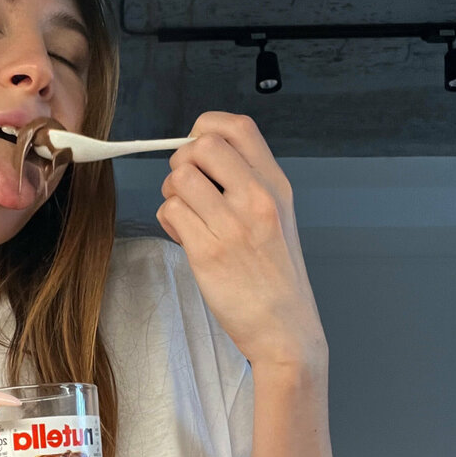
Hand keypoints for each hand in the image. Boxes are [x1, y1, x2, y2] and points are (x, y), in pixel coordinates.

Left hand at [156, 111, 326, 366]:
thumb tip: (200, 156)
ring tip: (188, 216)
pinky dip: (169, 221)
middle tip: (189, 189)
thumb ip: (246, 183)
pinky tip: (186, 236)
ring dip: (172, 195)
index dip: (206, 127)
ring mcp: (232, 225)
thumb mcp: (277, 216)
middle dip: (183, 162)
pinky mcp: (208, 252)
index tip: (198, 149)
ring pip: (178, 179)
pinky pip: (170, 213)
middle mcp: (256, 198)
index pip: (238, 127)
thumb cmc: (276, 276)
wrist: (286, 329)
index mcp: (275, 185)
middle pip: (201, 145)